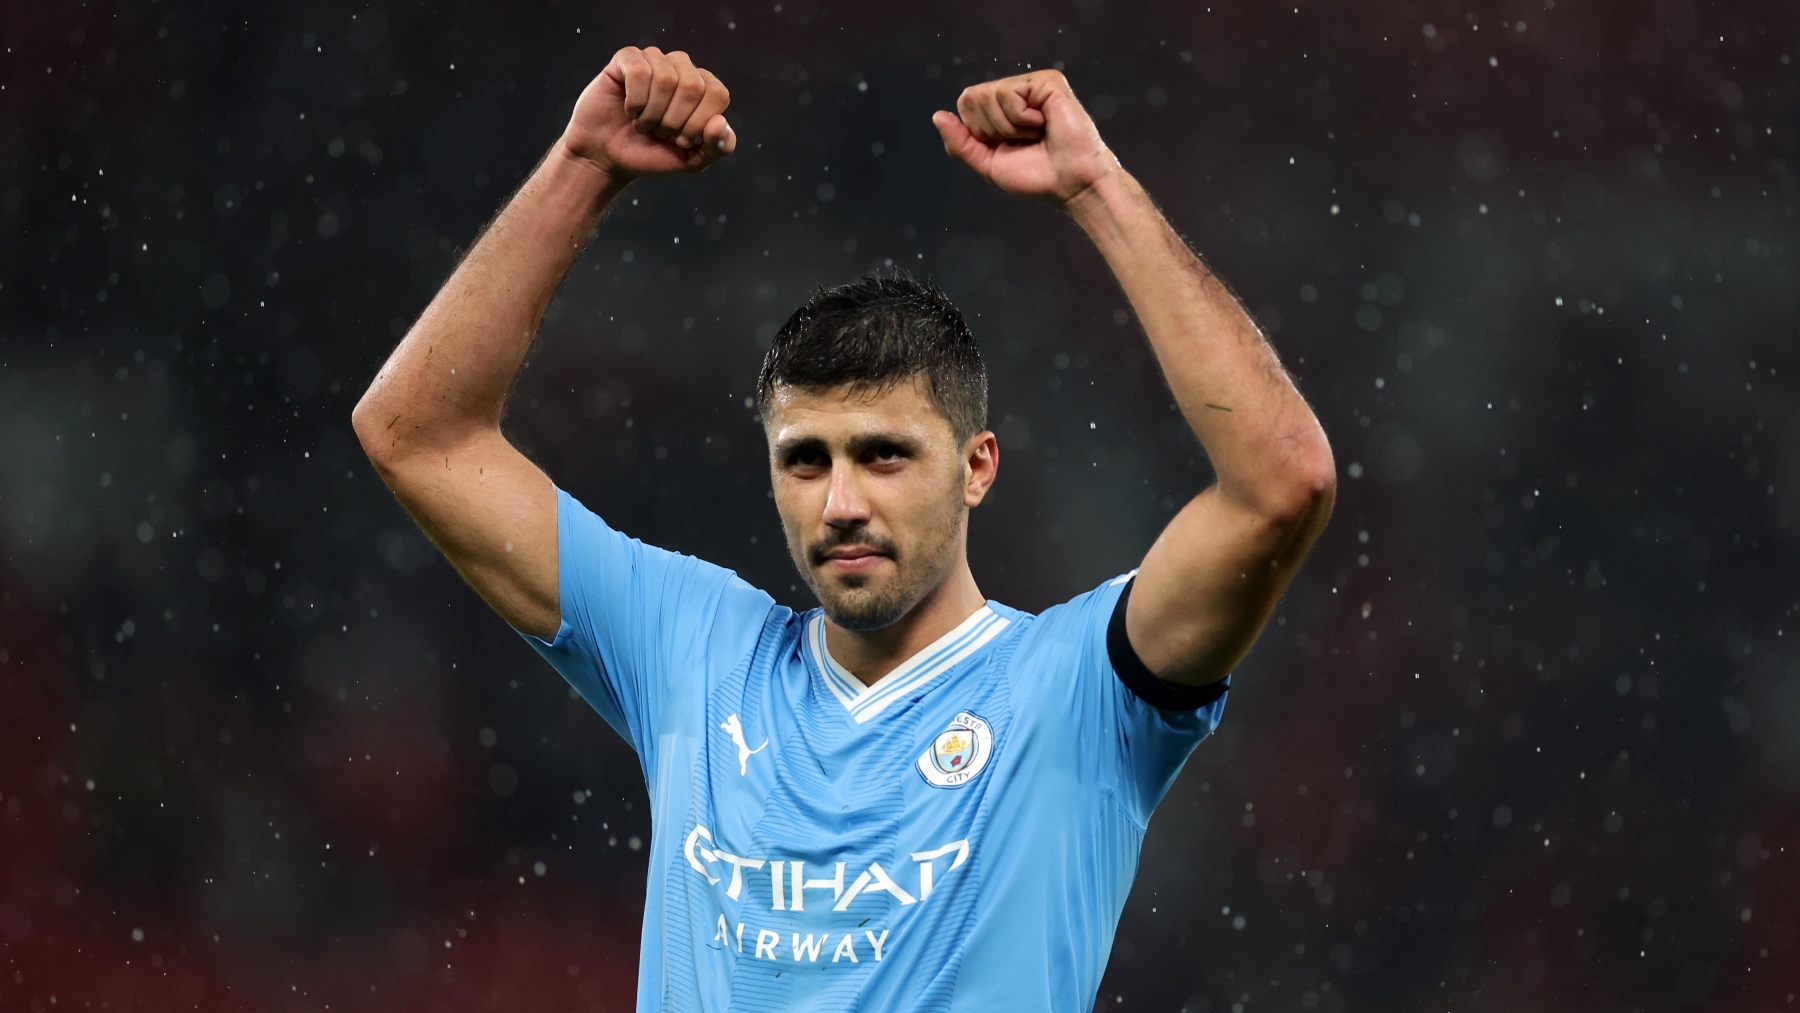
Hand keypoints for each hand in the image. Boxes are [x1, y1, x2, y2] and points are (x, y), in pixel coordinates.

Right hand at [560, 46, 736, 182]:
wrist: (606, 158)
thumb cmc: (650, 155)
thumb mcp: (691, 161)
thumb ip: (717, 147)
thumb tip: (720, 122)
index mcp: (703, 88)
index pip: (717, 94)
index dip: (699, 123)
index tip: (680, 140)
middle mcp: (681, 68)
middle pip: (693, 86)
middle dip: (673, 121)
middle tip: (658, 132)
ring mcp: (654, 59)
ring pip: (665, 79)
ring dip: (651, 114)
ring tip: (642, 123)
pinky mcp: (626, 58)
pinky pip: (638, 71)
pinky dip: (634, 101)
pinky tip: (628, 109)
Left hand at [932, 69, 1117, 207]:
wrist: (1070, 184)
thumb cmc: (1037, 177)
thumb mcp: (988, 164)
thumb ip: (961, 143)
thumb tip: (937, 116)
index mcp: (1001, 110)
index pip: (965, 104)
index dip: (978, 131)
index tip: (1006, 146)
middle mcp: (1015, 92)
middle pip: (972, 97)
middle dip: (992, 129)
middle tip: (1024, 140)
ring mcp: (1031, 84)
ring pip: (989, 95)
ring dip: (1009, 126)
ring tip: (1036, 134)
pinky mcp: (1047, 81)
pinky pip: (1010, 94)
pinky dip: (1022, 119)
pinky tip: (1044, 124)